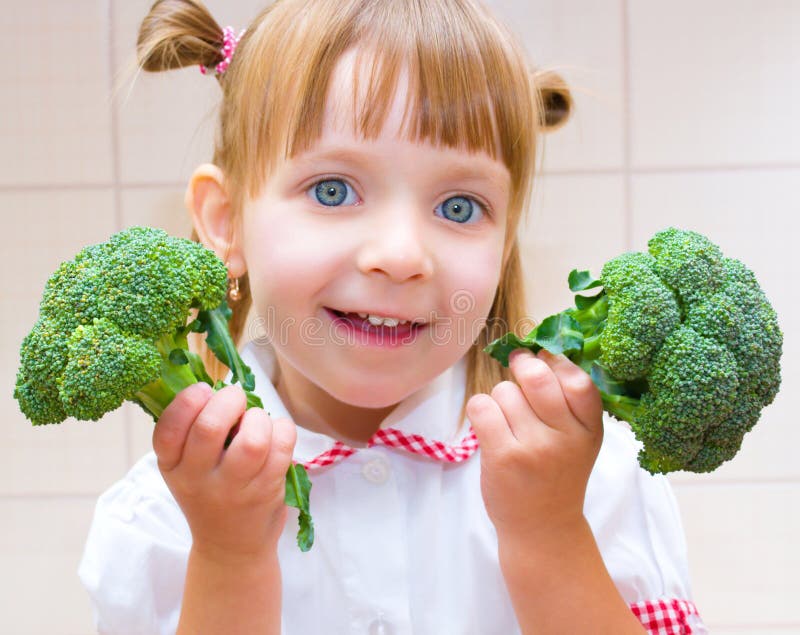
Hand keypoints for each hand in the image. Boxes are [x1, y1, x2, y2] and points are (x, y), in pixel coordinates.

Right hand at [153, 382, 296, 561]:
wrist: (231, 548)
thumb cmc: (210, 492)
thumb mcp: (186, 466)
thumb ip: (192, 429)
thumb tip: (214, 383)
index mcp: (172, 466)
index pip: (168, 429)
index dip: (187, 401)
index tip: (204, 390)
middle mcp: (198, 479)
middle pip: (210, 427)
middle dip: (229, 400)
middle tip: (236, 399)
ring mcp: (234, 489)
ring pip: (252, 440)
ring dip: (259, 418)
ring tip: (257, 422)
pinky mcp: (266, 492)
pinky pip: (282, 447)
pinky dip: (283, 429)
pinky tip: (276, 434)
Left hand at [466, 349, 603, 541]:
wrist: (542, 528)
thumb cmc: (557, 474)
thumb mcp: (580, 440)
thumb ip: (568, 400)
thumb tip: (538, 349)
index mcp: (590, 428)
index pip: (576, 378)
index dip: (554, 361)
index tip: (543, 360)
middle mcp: (565, 437)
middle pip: (535, 375)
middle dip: (522, 365)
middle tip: (518, 368)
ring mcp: (534, 447)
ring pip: (503, 390)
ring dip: (500, 398)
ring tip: (509, 423)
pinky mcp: (503, 457)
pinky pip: (481, 406)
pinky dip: (480, 410)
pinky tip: (490, 428)